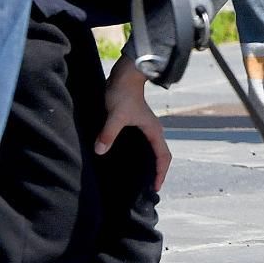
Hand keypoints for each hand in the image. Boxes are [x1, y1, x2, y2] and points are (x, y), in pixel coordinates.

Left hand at [94, 56, 171, 190]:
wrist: (125, 74)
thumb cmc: (123, 93)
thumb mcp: (115, 114)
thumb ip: (109, 133)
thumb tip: (100, 151)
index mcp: (154, 131)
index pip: (163, 157)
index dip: (161, 173)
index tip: (155, 187)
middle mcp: (153, 130)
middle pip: (160, 156)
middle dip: (157, 172)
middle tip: (148, 187)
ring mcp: (146, 126)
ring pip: (152, 149)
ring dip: (150, 163)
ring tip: (140, 177)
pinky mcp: (138, 122)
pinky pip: (144, 143)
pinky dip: (142, 154)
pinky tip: (129, 159)